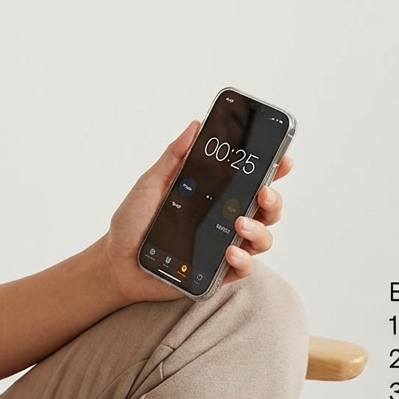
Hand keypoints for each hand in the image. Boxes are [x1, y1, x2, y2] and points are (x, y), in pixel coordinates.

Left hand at [98, 120, 293, 304]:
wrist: (116, 261)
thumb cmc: (133, 223)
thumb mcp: (151, 183)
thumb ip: (174, 157)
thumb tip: (194, 125)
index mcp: (213, 196)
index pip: (249, 181)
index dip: (272, 170)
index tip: (282, 159)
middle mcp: (224, 219)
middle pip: (266, 209)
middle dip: (273, 200)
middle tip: (262, 193)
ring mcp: (223, 246)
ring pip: (262, 237)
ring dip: (259, 229)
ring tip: (240, 224)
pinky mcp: (218, 272)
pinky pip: (243, 268)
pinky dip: (243, 260)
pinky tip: (231, 252)